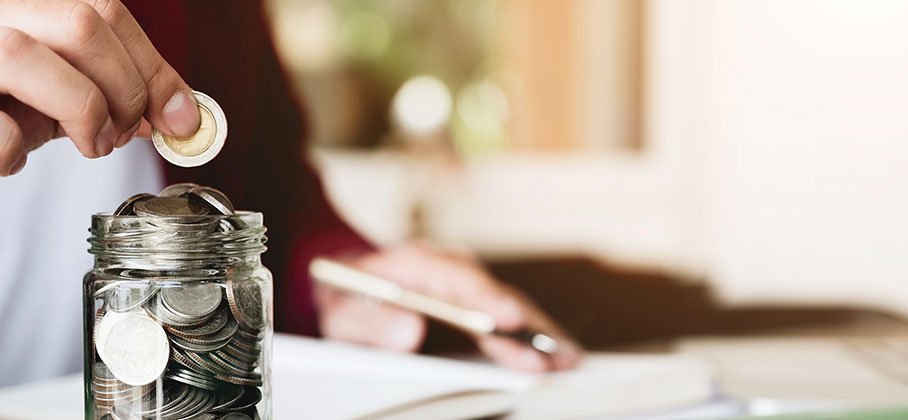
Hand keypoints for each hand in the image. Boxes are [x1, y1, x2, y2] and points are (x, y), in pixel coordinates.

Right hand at [0, 0, 199, 175]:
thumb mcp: (56, 89)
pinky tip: (13, 155)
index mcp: (27, 5)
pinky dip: (16, 149)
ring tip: (90, 145)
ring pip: (27, 55)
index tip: (182, 117)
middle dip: (125, 89)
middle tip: (124, 134)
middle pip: (80, 23)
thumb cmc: (1, 104)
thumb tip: (175, 113)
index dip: (154, 67)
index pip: (103, 10)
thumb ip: (109, 90)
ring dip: (81, 112)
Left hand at [315, 242, 583, 371]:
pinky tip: (554, 354)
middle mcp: (447, 266)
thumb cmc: (344, 295)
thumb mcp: (340, 309)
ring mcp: (463, 281)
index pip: (455, 277)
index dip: (485, 298)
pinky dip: (531, 335)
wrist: (346, 280)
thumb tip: (409, 330)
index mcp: (414, 261)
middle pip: (492, 293)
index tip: (508, 318)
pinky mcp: (473, 299)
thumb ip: (369, 320)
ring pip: (507, 304)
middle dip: (525, 323)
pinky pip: (506, 315)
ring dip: (537, 331)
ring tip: (567, 358)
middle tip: (553, 352)